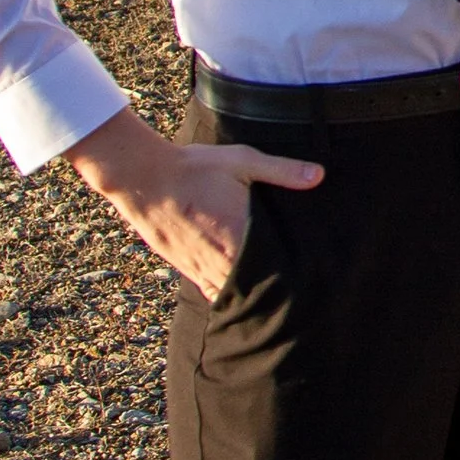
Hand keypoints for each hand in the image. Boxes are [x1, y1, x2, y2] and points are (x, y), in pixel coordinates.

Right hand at [65, 104, 320, 298]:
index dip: (289, 280)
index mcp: (239, 236)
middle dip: (270, 292)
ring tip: (268, 298)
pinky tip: (234, 291)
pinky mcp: (183, 265)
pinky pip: (208, 288)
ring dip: (246, 295)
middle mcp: (220, 259)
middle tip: (293, 295)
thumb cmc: (192, 169)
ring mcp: (199, 266)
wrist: (141, 178)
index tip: (306, 282)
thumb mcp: (241, 161)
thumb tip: (318, 176)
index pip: (272, 271)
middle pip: (252, 289)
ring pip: (229, 293)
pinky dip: (223, 292)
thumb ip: (281, 170)